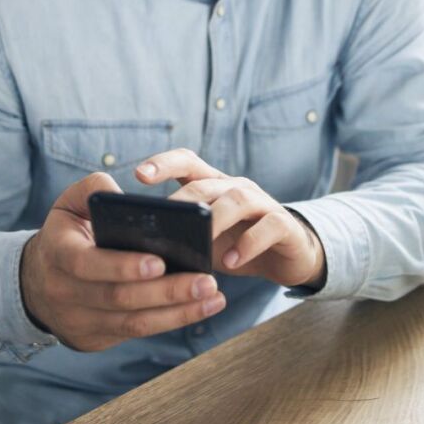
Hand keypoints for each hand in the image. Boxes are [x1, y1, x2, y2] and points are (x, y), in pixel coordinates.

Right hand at [19, 171, 226, 351]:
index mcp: (57, 252)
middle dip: (166, 291)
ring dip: (178, 312)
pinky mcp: (95, 339)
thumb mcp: (68, 204)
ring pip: (133, 322)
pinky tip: (202, 308)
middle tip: (206, 280)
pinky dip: (172, 321)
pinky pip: (137, 332)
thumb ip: (94, 188)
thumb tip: (124, 196)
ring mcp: (79, 320)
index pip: (87, 263)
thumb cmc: (66, 233)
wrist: (36, 281)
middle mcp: (64, 291)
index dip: (122, 266)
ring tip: (214, 296)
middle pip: (119, 298)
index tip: (160, 261)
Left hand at [136, 149, 325, 289]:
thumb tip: (136, 247)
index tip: (139, 175)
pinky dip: (249, 243)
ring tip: (200, 241)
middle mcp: (237, 188)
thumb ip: (178, 236)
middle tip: (163, 222)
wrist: (288, 258)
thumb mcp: (204, 240)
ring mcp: (262, 204)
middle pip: (206, 184)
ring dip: (216, 220)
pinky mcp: (284, 225)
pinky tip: (233, 262)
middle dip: (183, 200)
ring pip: (237, 199)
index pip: (187, 162)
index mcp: (213, 186)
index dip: (163, 164)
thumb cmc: (236, 246)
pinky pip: (269, 226)